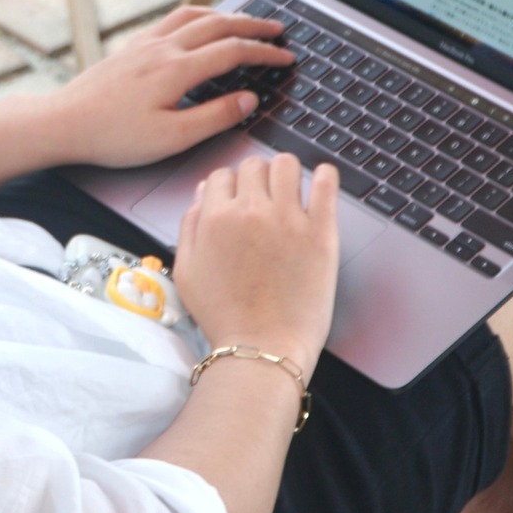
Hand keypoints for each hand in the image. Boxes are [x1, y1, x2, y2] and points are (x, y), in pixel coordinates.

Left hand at [48, 7, 294, 168]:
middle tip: (278, 28)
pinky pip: (172, 19)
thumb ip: (214, 116)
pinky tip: (197, 25)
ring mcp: (144, 43)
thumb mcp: (171, 137)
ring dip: (225, 14)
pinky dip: (196, 16)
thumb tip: (248, 99)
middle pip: (218, 24)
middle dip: (253, 24)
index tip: (287, 56)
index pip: (233, 51)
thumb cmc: (112, 136)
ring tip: (245, 20)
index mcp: (177, 69)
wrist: (63, 123)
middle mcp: (162, 48)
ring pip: (194, 15)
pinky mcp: (131, 47)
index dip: (265, 52)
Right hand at [174, 156, 339, 377]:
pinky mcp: (320, 233)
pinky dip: (324, 176)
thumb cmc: (224, 317)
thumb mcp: (187, 271)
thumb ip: (190, 226)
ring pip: (286, 164)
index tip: (238, 199)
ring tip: (289, 189)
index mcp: (215, 218)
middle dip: (255, 177)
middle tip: (263, 198)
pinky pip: (325, 184)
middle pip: (253, 165)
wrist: (262, 348)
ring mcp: (288, 220)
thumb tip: (203, 192)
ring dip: (285, 171)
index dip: (228, 186)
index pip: (221, 175)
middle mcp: (251, 211)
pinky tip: (321, 181)